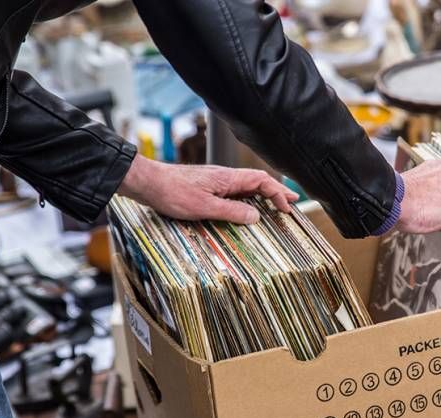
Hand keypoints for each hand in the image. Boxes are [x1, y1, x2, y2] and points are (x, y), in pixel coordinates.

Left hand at [117, 154, 298, 223]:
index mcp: (228, 178)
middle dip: (277, 192)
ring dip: (263, 195)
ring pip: (247, 186)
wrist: (147, 183)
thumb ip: (232, 212)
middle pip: (258, 181)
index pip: (262, 181)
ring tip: (275, 204)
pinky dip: (248, 198)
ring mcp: (216, 181)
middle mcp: (224, 177)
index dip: (278, 194)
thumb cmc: (172, 192)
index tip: (287, 208)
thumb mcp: (205, 207)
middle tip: (292, 201)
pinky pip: (235, 191)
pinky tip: (247, 205)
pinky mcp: (206, 187)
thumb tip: (256, 217)